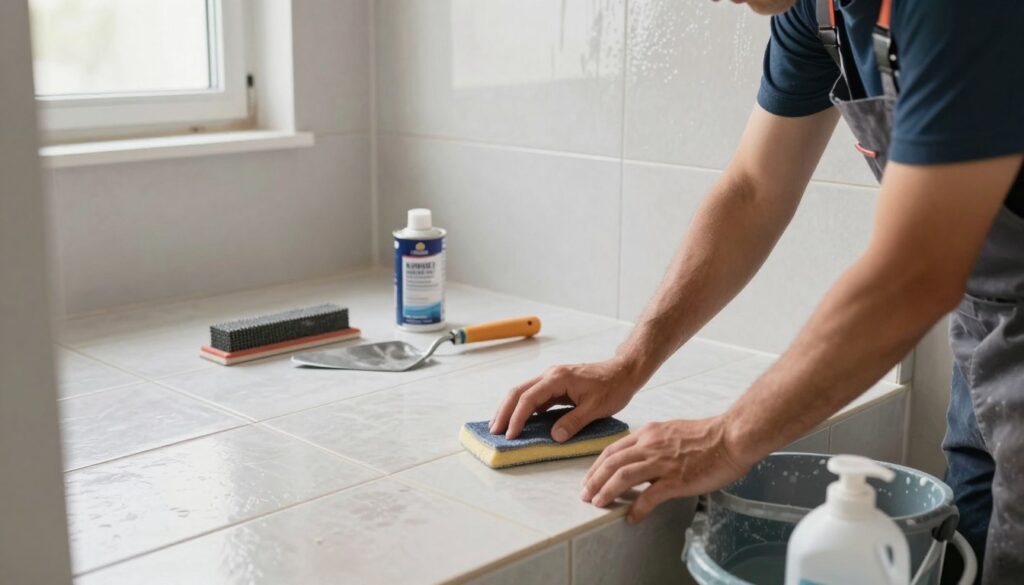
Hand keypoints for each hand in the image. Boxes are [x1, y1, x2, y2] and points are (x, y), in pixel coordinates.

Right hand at [490, 357, 641, 441]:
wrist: (624, 372)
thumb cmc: (613, 387)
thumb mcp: (596, 408)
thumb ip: (574, 422)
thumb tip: (554, 437)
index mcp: (557, 378)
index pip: (529, 398)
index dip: (517, 417)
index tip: (511, 435)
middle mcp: (550, 375)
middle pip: (518, 391)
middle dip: (504, 411)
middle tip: (494, 431)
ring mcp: (552, 379)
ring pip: (523, 392)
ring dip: (510, 408)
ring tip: (500, 427)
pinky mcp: (555, 385)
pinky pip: (534, 396)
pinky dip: (523, 408)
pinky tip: (519, 420)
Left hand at [581, 416, 749, 523]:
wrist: (730, 437)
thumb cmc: (707, 436)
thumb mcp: (671, 431)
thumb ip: (654, 443)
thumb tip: (642, 459)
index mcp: (648, 433)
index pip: (614, 450)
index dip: (598, 466)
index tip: (590, 478)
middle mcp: (650, 446)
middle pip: (612, 463)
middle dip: (594, 480)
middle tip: (586, 495)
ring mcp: (662, 463)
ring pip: (624, 476)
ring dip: (607, 491)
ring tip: (599, 503)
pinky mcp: (675, 479)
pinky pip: (650, 496)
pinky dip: (637, 507)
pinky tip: (632, 517)